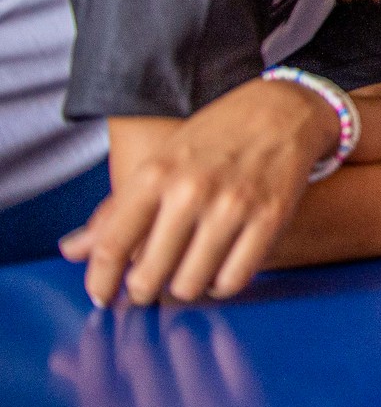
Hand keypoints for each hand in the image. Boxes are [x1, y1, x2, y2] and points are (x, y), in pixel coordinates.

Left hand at [62, 79, 338, 306]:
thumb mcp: (161, 160)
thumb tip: (73, 251)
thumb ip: (117, 210)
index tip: (102, 297)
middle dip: (143, 291)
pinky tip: (219, 273)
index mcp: (156, 174)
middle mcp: (191, 191)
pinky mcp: (270, 218)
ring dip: (184, 289)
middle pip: (149, 274)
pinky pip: (234, 278)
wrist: (283, 109)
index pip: (112, 246)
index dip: (101, 282)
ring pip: (191, 283)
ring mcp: (233, 206)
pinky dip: (222, 286)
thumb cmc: (216, 135)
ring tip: (187, 276)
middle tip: (148, 288)